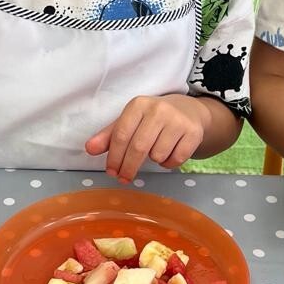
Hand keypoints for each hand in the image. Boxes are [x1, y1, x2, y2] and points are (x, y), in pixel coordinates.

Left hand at [85, 95, 206, 180]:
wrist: (189, 111)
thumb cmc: (153, 118)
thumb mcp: (130, 121)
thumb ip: (109, 136)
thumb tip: (89, 149)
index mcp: (138, 105)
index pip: (121, 135)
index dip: (114, 157)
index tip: (111, 172)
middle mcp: (158, 110)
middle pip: (138, 148)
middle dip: (128, 168)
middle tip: (124, 179)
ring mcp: (178, 121)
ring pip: (158, 155)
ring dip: (153, 161)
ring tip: (155, 151)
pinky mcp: (193, 132)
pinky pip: (176, 160)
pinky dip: (169, 163)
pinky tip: (170, 152)